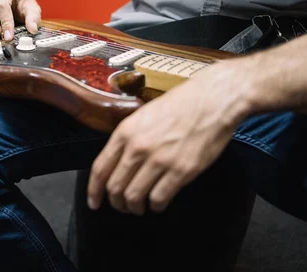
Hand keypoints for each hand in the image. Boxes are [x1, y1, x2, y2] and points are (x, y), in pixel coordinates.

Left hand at [87, 61, 250, 214]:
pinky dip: (156, 206)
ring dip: (135, 207)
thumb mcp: (143, 115)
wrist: (212, 100)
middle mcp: (138, 147)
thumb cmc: (180, 104)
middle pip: (115, 187)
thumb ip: (128, 138)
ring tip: (140, 207)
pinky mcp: (181, 171)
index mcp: (125, 132)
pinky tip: (158, 202)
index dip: (93, 190)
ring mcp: (160, 160)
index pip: (100, 169)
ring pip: (134, 197)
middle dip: (116, 202)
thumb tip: (117, 162)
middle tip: (123, 206)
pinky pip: (159, 198)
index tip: (94, 202)